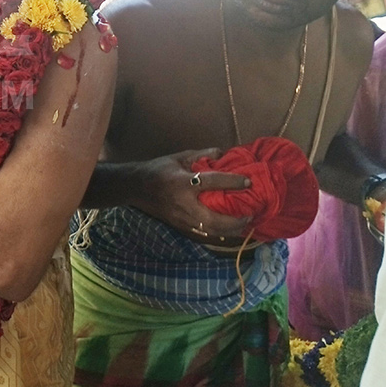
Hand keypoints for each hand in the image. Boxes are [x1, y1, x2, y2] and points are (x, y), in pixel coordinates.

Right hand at [130, 148, 251, 242]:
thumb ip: (201, 155)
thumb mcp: (178, 157)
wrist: (135, 187)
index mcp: (182, 182)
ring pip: (210, 230)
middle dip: (235, 220)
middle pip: (213, 219)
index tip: (248, 182)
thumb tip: (224, 153)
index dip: (231, 182)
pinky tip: (229, 229)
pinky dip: (219, 232)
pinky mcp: (180, 225)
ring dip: (230, 229)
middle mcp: (182, 203)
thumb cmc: (158, 170)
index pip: (211, 182)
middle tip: (250, 214)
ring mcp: (181, 217)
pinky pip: (203, 233)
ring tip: (244, 223)